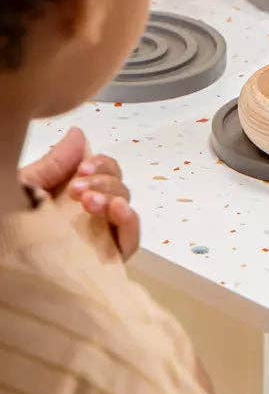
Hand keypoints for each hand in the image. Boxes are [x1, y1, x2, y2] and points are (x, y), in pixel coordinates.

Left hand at [20, 127, 139, 260]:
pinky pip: (130, 240)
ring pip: (124, 208)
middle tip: (78, 191)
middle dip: (104, 181)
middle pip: (118, 186)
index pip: (104, 171)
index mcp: (72, 193)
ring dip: (113, 197)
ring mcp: (100, 236)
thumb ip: (55, 162)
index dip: (100, 165)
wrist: (5, 255)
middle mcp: (89, 213)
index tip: (82, 169)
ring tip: (91, 202)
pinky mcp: (108, 260)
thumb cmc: (8, 222)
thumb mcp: (28, 186)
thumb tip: (79, 134)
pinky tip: (118, 210)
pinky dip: (130, 222)